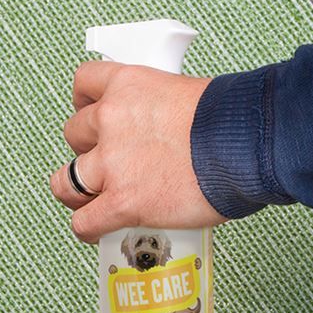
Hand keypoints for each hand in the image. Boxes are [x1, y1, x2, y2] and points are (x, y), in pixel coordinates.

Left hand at [49, 62, 225, 242]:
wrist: (247, 145)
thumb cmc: (233, 120)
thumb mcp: (185, 92)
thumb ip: (157, 109)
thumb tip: (158, 130)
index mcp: (127, 85)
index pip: (84, 83)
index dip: (86, 103)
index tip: (93, 114)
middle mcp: (111, 120)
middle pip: (74, 134)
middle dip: (89, 149)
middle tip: (108, 161)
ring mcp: (112, 163)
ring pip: (65, 181)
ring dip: (76, 192)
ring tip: (90, 199)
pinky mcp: (121, 201)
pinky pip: (84, 221)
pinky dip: (88, 227)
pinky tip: (98, 228)